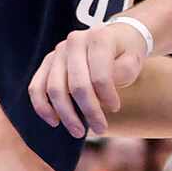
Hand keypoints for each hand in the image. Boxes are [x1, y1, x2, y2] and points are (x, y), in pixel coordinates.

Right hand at [29, 20, 151, 138]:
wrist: (115, 38)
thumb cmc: (126, 54)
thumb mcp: (134, 60)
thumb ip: (124, 73)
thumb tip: (102, 94)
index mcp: (98, 38)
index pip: (100, 75)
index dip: (107, 96)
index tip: (115, 108)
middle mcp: (74, 42)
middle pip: (76, 85)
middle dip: (89, 111)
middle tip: (100, 129)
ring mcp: (58, 52)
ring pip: (54, 88)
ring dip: (66, 114)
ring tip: (78, 132)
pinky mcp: (47, 62)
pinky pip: (37, 87)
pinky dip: (43, 106)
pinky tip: (54, 121)